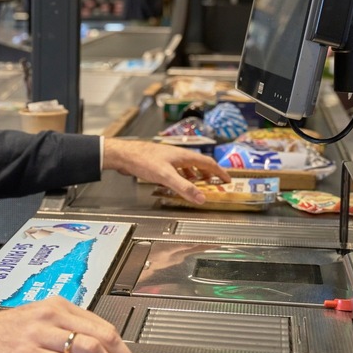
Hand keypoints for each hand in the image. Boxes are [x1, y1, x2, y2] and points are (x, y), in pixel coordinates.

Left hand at [102, 137, 228, 203]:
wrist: (124, 155)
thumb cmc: (143, 160)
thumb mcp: (166, 176)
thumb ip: (184, 187)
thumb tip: (201, 198)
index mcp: (183, 155)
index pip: (208, 162)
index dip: (219, 171)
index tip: (228, 179)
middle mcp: (178, 155)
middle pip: (199, 163)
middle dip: (209, 174)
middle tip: (215, 183)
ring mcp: (169, 158)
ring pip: (187, 166)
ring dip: (195, 175)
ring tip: (198, 185)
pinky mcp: (160, 162)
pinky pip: (177, 169)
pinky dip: (182, 176)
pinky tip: (177, 183)